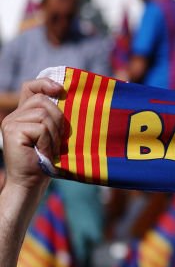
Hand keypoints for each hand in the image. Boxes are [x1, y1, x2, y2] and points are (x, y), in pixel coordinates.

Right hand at [0, 78, 63, 194]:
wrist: (31, 182)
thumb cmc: (47, 161)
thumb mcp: (53, 135)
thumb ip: (54, 118)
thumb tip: (70, 100)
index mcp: (24, 114)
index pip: (31, 87)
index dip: (45, 84)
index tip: (61, 90)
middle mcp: (15, 115)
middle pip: (43, 101)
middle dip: (58, 119)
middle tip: (58, 141)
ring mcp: (11, 122)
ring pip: (44, 115)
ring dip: (54, 134)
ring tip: (51, 149)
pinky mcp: (13, 131)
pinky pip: (41, 128)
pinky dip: (48, 142)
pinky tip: (45, 153)